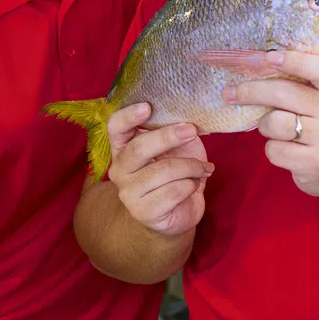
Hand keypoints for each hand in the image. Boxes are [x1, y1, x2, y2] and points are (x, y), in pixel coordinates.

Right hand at [107, 103, 212, 235]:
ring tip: (202, 168)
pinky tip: (194, 184)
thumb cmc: (178, 171)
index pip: (115, 127)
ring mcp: (128, 193)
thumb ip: (174, 129)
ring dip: (191, 167)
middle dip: (169, 137)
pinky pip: (174, 191)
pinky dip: (192, 185)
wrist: (182, 209)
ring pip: (163, 171)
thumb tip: (187, 117)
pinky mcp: (143, 212)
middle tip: (192, 130)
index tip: (148, 106)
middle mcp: (120, 169)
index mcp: (124, 147)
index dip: (129, 116)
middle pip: (139, 148)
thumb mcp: (177, 145)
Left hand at [224, 50, 318, 198]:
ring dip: (265, 125)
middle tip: (231, 92)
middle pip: (283, 94)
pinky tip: (286, 149)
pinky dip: (273, 149)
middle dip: (251, 91)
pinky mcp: (314, 162)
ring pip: (274, 123)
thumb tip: (256, 67)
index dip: (294, 60)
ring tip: (274, 128)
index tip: (269, 57)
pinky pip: (274, 150)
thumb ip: (302, 83)